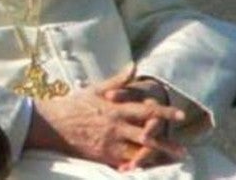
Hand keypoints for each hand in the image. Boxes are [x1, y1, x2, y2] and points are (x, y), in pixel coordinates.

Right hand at [26, 65, 185, 168]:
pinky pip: (125, 163)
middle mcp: (116, 126)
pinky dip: (136, 166)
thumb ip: (118, 80)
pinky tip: (145, 169)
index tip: (180, 116)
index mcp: (116, 109)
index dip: (165, 113)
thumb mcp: (95, 89)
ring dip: (156, 157)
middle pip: (148, 136)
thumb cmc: (74, 104)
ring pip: (139, 152)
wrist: (52, 123)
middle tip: (184, 150)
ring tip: (170, 162)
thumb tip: (134, 66)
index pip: (146, 111)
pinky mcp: (103, 155)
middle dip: (167, 143)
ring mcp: (110, 142)